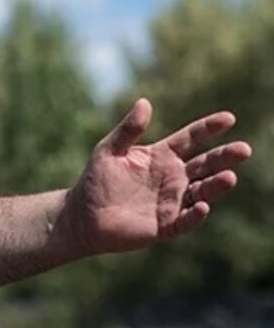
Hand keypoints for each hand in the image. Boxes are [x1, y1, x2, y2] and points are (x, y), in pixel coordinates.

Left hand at [60, 97, 251, 255]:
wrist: (83, 216)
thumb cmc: (96, 180)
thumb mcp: (109, 150)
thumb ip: (128, 130)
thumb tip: (144, 102)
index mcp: (161, 156)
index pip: (191, 138)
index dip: (208, 128)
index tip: (228, 119)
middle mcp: (173, 178)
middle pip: (205, 165)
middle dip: (224, 157)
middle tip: (244, 149)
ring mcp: (172, 201)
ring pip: (202, 192)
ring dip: (216, 185)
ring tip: (229, 177)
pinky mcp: (166, 225)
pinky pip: (186, 220)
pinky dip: (195, 215)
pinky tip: (202, 206)